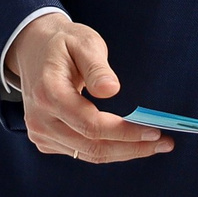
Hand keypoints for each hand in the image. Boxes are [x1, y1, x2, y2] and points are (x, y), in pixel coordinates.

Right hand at [8, 14, 172, 164]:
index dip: (125, 132)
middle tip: (164, 143)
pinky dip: (107, 150)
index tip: (154, 131)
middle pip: (92, 147)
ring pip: (88, 154)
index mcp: (49, 94)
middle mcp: (40, 120)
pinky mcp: (45, 140)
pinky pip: (81, 152)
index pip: (91, 125)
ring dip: (123, 152)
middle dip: (131, 148)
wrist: (33, 49)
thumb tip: (111, 90)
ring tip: (154, 145)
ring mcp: (40, 133)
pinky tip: (128, 143)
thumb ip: (97, 66)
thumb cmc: (63, 43)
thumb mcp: (83, 42)